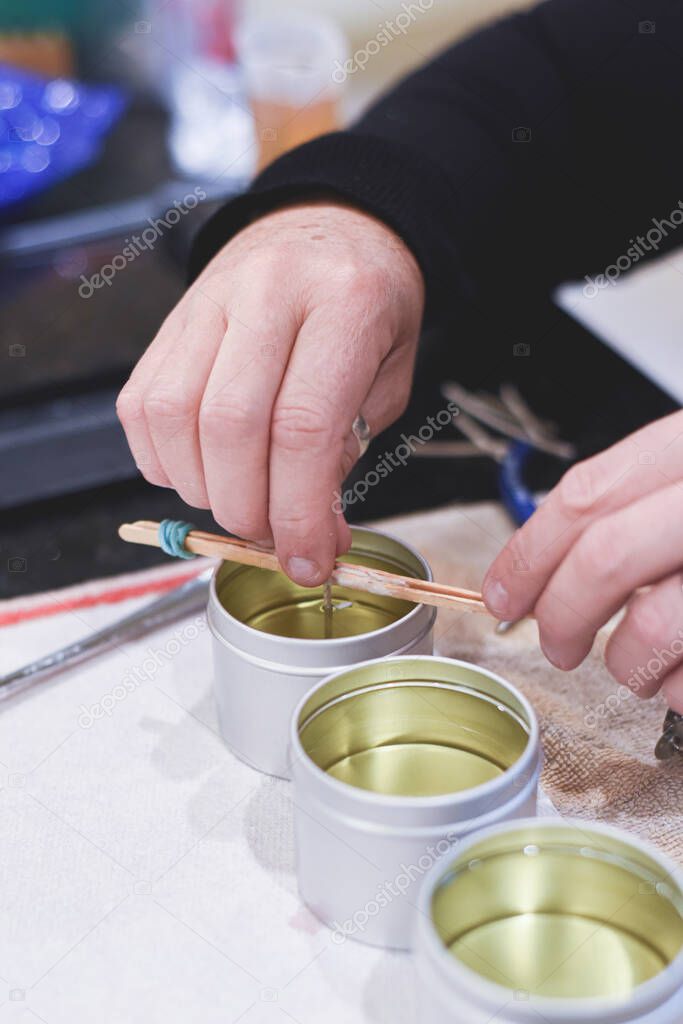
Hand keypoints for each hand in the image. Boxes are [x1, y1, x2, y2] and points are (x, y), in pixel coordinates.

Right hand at [116, 202, 423, 584]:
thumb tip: (309, 539)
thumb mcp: (385, 381)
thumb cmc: (366, 310)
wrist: (328, 227)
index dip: (298, 513)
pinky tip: (202, 469)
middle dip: (246, 509)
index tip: (306, 559)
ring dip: (201, 489)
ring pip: (174, 419)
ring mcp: (207, 300)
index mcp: (344, 304)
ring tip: (240, 499)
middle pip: (229, 427)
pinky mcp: (168, 322)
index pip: (303, 427)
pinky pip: (141, 407)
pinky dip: (164, 461)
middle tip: (272, 534)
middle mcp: (268, 293)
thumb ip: (345, 457)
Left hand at [483, 410, 682, 711]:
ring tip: (636, 664)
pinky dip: (677, 690)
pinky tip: (680, 676)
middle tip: (556, 645)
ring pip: (650, 628)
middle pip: (605, 557)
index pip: (586, 495)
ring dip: (627, 663)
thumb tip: (545, 572)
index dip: (528, 553)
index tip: (501, 593)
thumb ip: (631, 509)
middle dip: (562, 615)